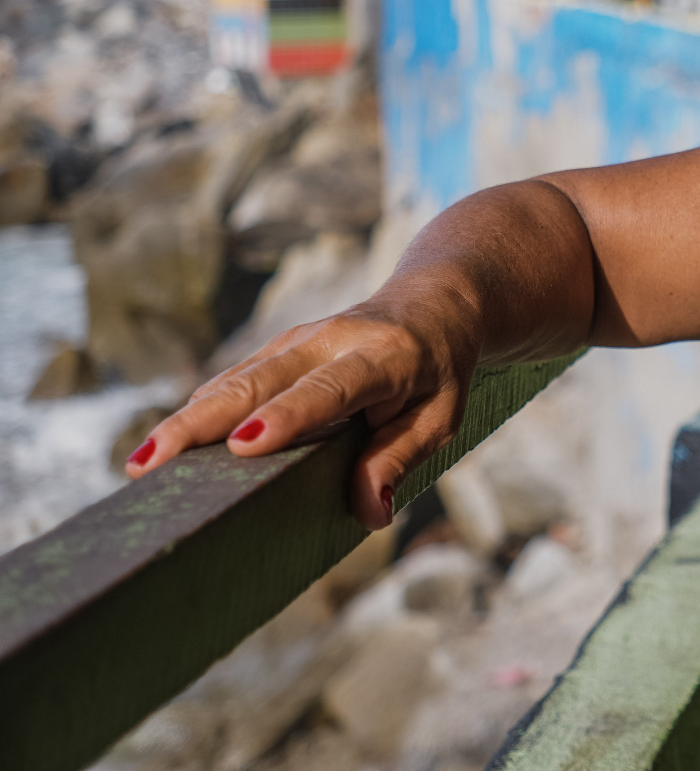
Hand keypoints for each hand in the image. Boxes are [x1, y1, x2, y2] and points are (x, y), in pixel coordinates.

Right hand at [124, 303, 476, 530]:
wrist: (434, 304)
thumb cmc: (439, 370)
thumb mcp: (441, 415)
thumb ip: (401, 457)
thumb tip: (368, 511)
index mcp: (383, 357)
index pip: (330, 389)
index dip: (286, 416)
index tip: (243, 446)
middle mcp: (332, 341)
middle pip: (261, 382)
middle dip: (204, 422)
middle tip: (154, 465)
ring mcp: (299, 340)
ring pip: (236, 379)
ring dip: (188, 419)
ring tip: (143, 465)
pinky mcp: (278, 348)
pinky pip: (234, 378)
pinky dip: (199, 409)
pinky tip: (166, 444)